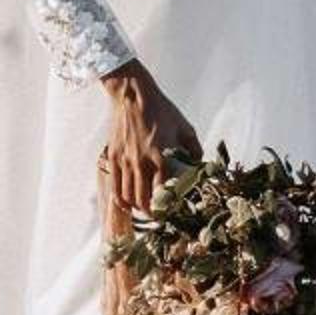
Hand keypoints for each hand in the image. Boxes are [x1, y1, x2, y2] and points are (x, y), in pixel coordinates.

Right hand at [96, 60, 196, 314]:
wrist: (132, 94)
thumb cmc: (163, 110)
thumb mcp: (185, 127)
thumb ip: (194, 149)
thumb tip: (202, 168)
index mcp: (163, 155)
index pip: (166, 192)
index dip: (170, 208)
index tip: (176, 215)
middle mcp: (143, 161)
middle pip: (146, 200)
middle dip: (154, 215)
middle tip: (162, 219)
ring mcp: (126, 161)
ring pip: (130, 198)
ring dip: (139, 210)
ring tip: (147, 213)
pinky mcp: (113, 158)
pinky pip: (116, 187)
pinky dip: (122, 201)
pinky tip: (128, 206)